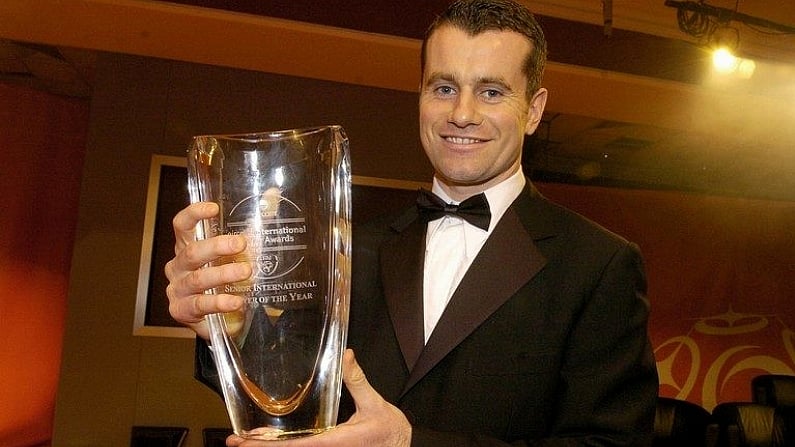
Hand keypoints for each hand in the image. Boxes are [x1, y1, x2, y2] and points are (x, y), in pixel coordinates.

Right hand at [164, 202, 250, 338]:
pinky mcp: (181, 310)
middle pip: (192, 251)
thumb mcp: (239, 253)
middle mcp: (178, 266)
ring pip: (198, 279)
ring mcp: (177, 289)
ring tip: (246, 272)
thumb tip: (273, 194)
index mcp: (187, 247)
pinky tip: (236, 301)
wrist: (222, 319)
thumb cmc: (225, 280)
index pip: (182, 225)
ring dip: (223, 274)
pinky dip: (219, 302)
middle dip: (216, 246)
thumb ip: (254, 224)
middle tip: (241, 244)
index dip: (194, 214)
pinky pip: (200, 304)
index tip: (214, 208)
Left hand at [227, 349, 411, 446]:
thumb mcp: (375, 404)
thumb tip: (346, 355)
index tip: (245, 440)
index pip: (293, 446)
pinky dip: (285, 445)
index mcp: (332, 442)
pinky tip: (274, 439)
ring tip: (247, 440)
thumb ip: (357, 381)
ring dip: (270, 446)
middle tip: (234, 441)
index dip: (266, 445)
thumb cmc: (390, 431)